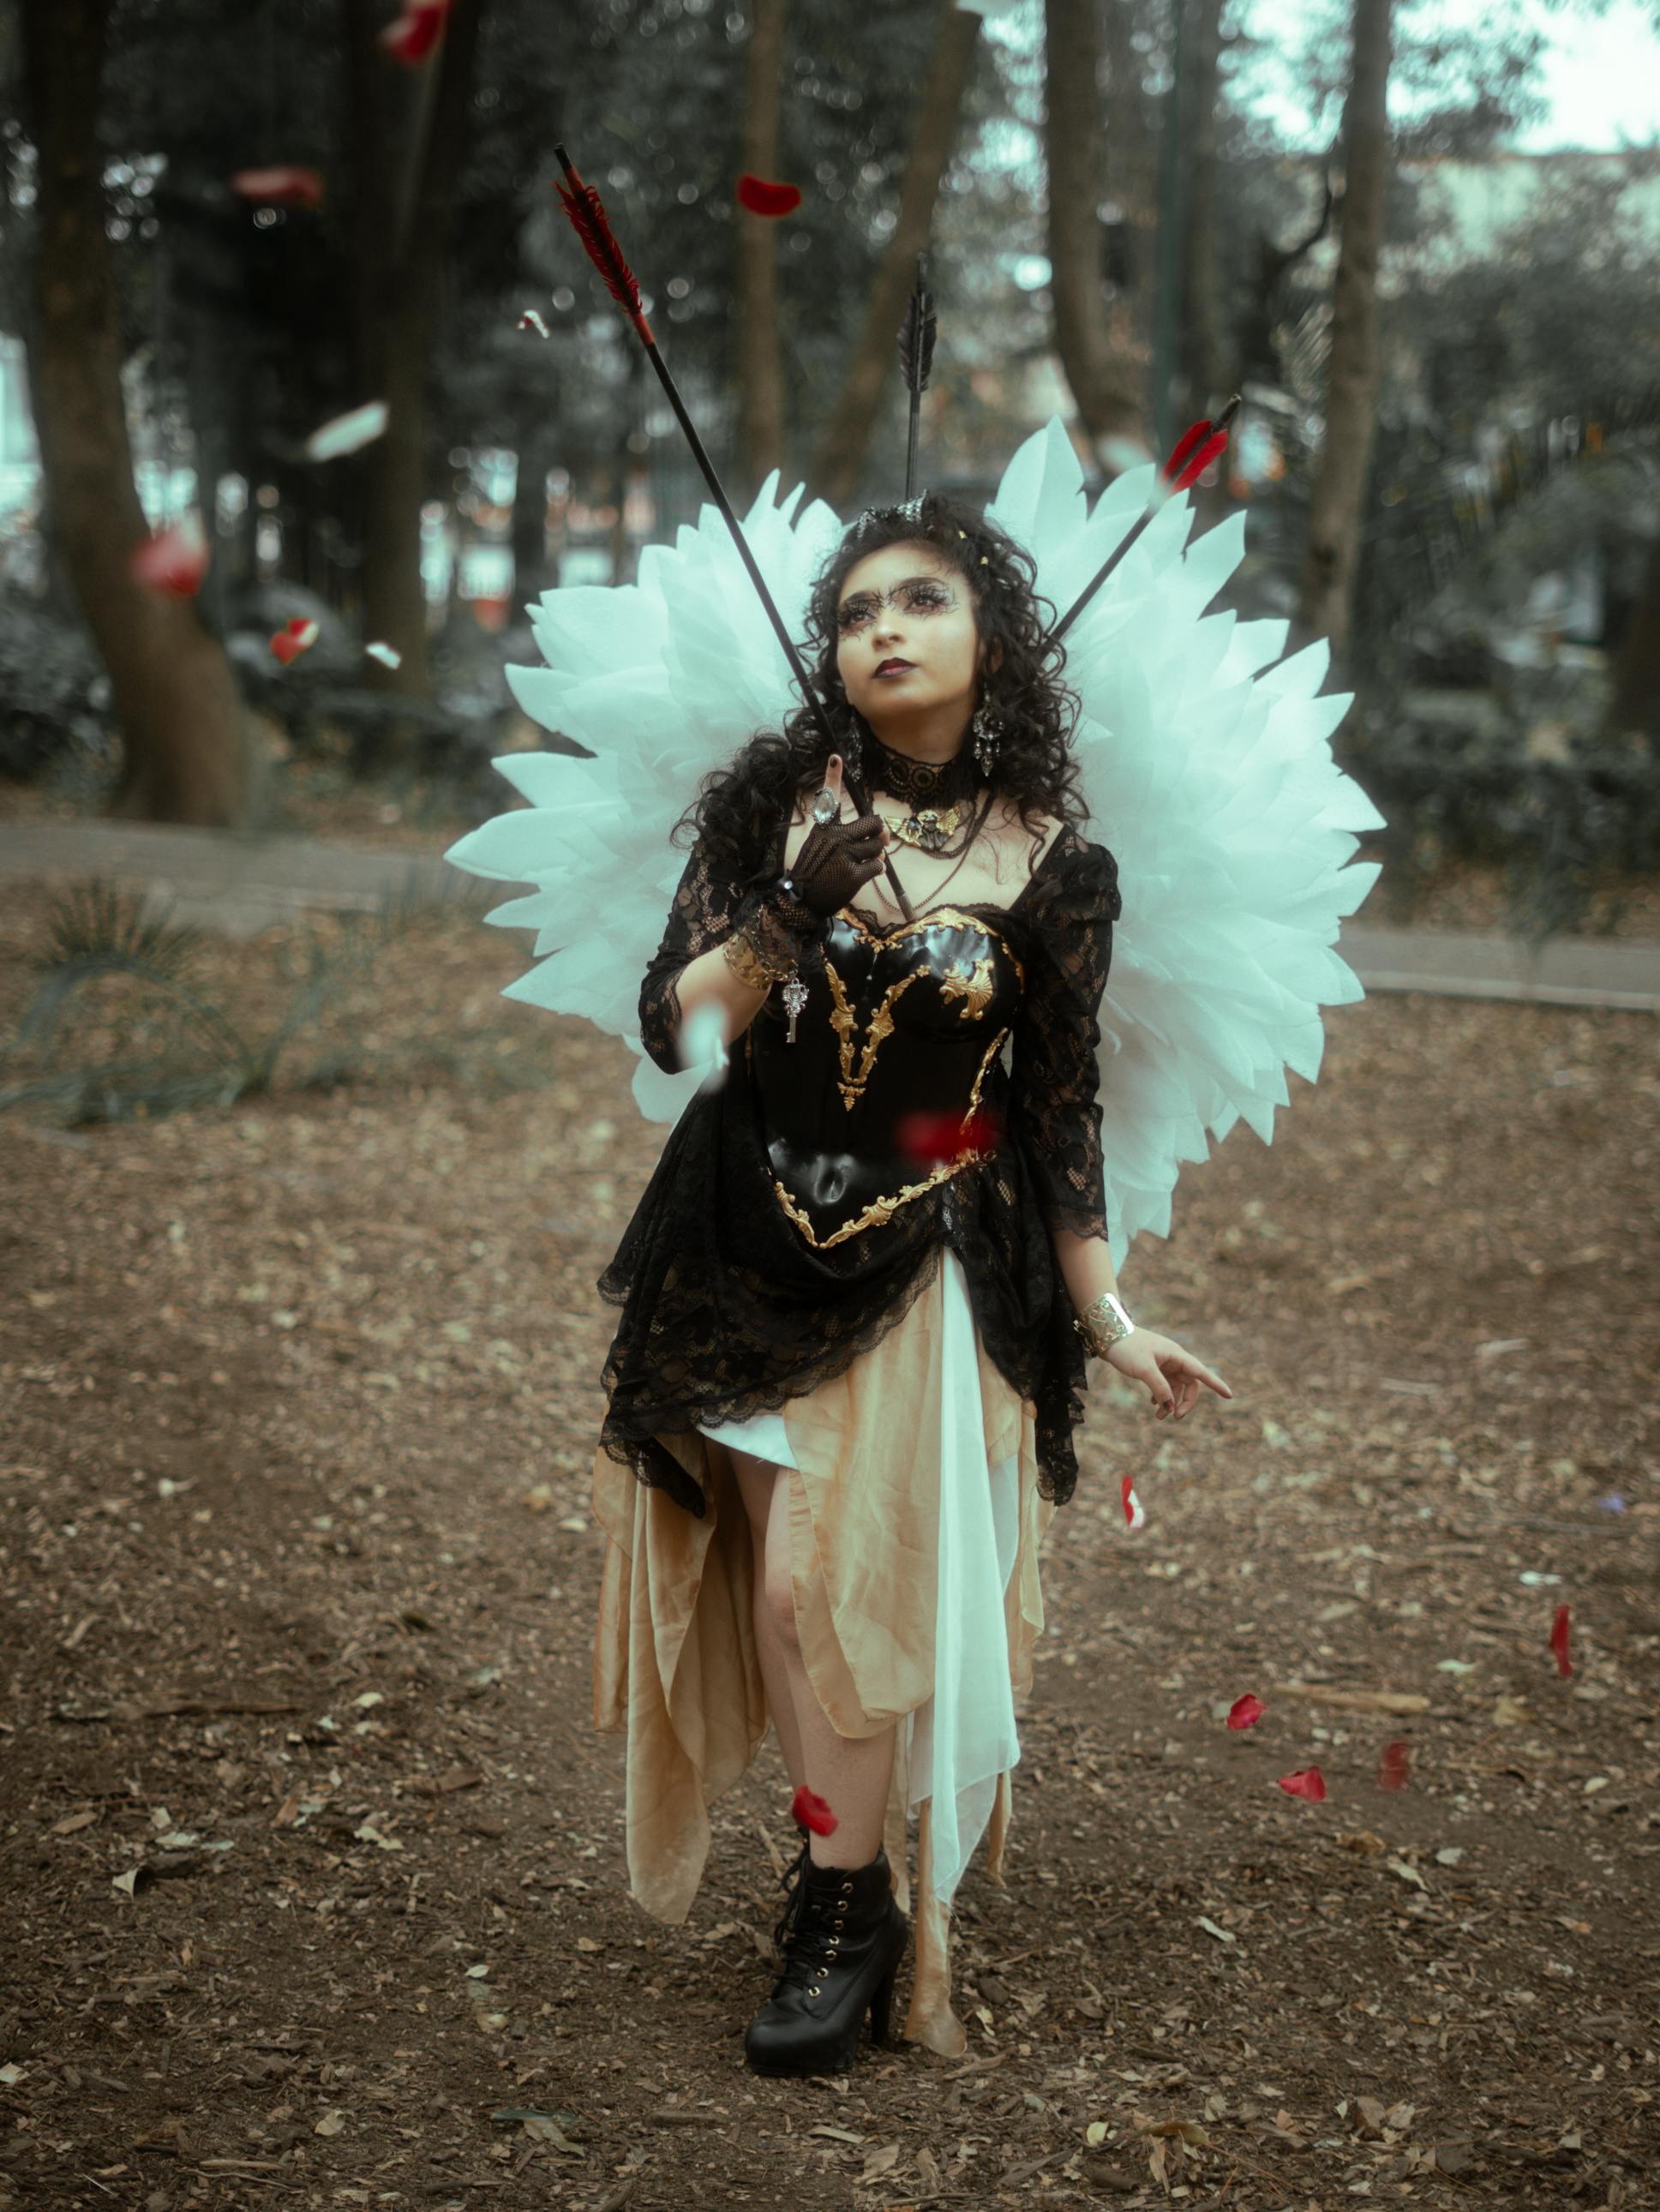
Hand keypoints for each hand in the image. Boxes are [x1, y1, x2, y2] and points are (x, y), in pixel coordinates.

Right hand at [790, 753, 890, 918]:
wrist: (802, 900)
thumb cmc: (816, 872)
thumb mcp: (819, 846)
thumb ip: (847, 837)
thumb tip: (884, 838)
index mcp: (824, 828)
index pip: (829, 798)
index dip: (833, 776)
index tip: (835, 758)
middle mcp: (834, 838)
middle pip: (874, 824)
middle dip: (880, 833)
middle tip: (878, 840)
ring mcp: (844, 855)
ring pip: (878, 847)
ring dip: (876, 856)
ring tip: (863, 862)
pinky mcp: (853, 874)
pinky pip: (878, 865)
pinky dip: (876, 870)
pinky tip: (864, 874)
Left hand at [1105, 1329, 1232, 1420]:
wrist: (1107, 1334)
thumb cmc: (1126, 1347)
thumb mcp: (1144, 1369)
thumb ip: (1160, 1388)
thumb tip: (1170, 1405)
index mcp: (1176, 1355)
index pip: (1201, 1372)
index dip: (1216, 1384)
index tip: (1230, 1396)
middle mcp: (1173, 1358)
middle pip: (1189, 1384)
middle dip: (1185, 1401)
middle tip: (1175, 1417)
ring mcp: (1163, 1362)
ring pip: (1175, 1386)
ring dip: (1170, 1401)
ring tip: (1158, 1416)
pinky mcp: (1153, 1365)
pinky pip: (1164, 1383)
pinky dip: (1161, 1395)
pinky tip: (1153, 1403)